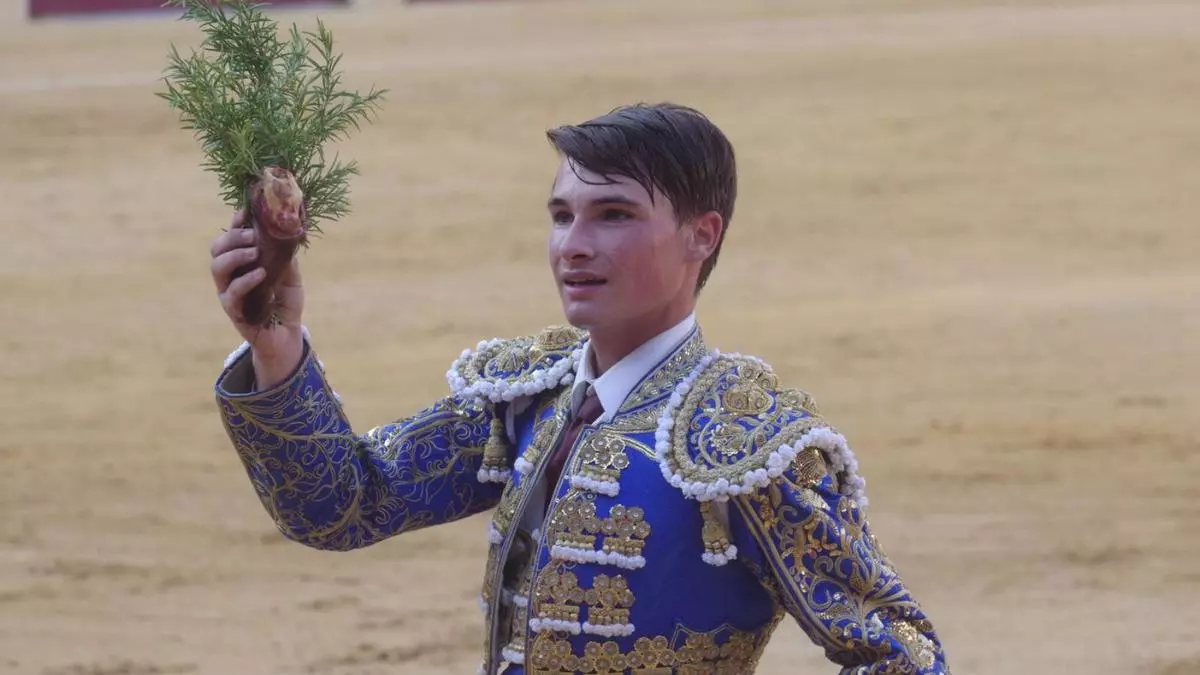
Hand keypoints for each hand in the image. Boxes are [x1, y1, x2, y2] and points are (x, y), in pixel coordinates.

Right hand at [210, 209, 304, 386]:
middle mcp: (230, 275)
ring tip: (255, 252)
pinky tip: (261, 274)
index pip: (231, 238)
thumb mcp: (291, 275)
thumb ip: (286, 256)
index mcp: (241, 263)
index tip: (246, 212)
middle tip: (254, 235)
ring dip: (235, 255)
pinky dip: (246, 280)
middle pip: (217, 249)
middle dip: (233, 237)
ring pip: (217, 267)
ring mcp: (228, 293)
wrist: (287, 335)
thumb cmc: (285, 302)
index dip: (235, 223)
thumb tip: (288, 233)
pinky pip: (232, 293)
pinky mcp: (233, 310)